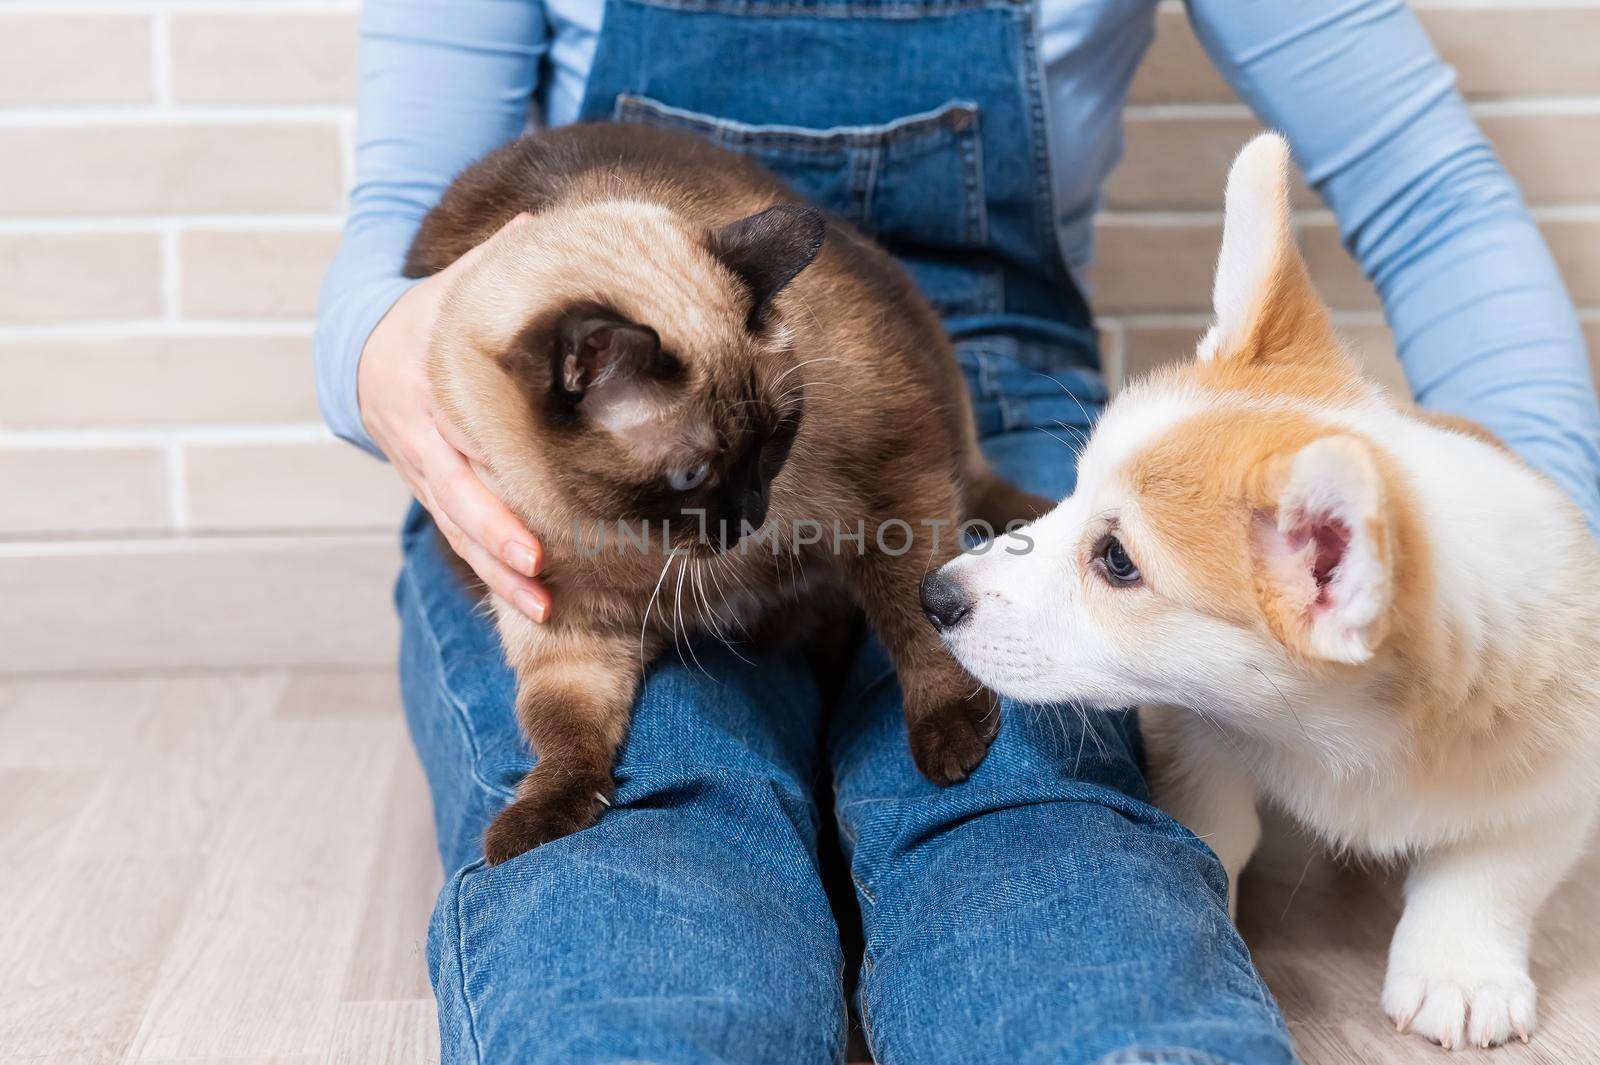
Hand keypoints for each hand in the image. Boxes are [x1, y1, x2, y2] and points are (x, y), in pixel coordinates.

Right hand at [358, 214, 550, 621]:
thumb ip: (501, 261)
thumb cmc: (428, 313)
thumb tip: (542, 229)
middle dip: (495, 541)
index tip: (533, 525)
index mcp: (427, 385)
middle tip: (538, 574)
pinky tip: (531, 600)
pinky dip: (490, 566)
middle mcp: (419, 436)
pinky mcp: (431, 488)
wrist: (359, 347)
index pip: (459, 441)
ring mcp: (421, 469)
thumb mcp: (456, 284)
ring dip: (496, 571)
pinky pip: (459, 532)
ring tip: (544, 609)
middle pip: (456, 497)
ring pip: (457, 526)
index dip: (493, 486)